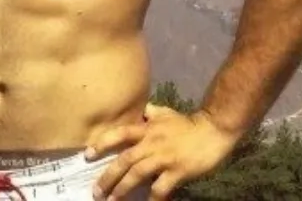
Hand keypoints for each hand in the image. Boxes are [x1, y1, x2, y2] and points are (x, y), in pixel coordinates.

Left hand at [86, 103, 237, 199]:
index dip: (102, 143)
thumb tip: (142, 110)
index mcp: (147, 128)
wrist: (214, 129)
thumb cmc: (188, 123)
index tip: (87, 154)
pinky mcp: (177, 171)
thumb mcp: (166, 113)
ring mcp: (164, 157)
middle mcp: (151, 142)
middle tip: (96, 191)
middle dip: (108, 176)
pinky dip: (151, 200)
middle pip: (124, 159)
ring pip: (137, 174)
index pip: (120, 134)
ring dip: (122, 189)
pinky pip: (160, 189)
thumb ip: (152, 113)